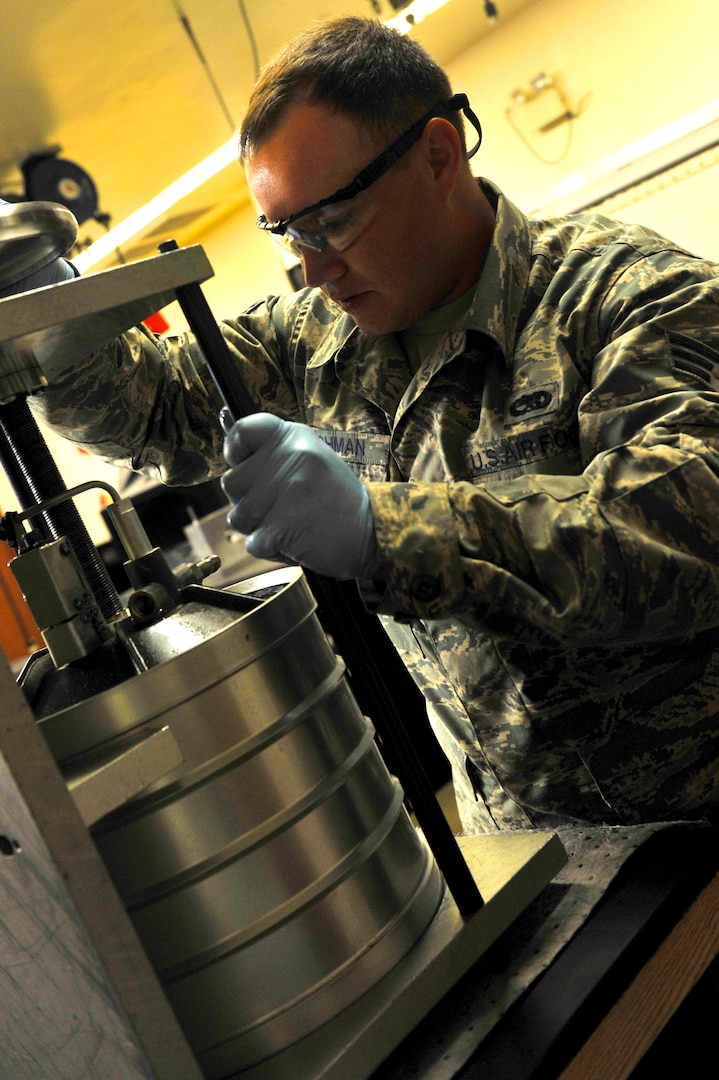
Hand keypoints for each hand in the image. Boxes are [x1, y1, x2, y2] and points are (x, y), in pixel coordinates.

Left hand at [222, 413, 382, 579]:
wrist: (373, 533)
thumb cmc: (336, 501)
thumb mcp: (311, 460)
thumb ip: (274, 455)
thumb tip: (230, 451)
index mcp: (294, 437)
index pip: (242, 432)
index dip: (234, 452)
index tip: (241, 465)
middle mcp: (290, 456)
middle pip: (232, 483)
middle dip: (248, 502)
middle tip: (284, 507)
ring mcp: (288, 489)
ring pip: (238, 516)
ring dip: (260, 529)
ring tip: (292, 524)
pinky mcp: (284, 523)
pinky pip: (254, 543)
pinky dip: (271, 550)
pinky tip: (297, 541)